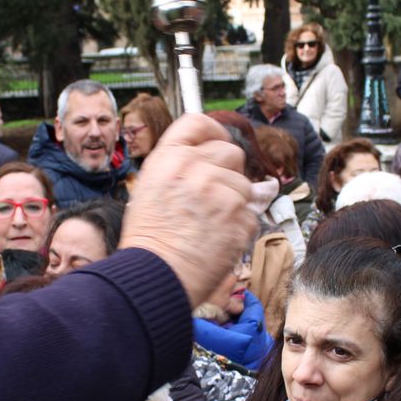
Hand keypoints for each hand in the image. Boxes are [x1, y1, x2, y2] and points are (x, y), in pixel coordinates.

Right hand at [120, 114, 255, 306]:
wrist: (153, 277)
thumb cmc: (149, 242)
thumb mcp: (152, 192)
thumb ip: (186, 172)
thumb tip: (226, 169)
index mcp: (168, 158)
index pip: (198, 123)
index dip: (214, 131)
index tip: (219, 143)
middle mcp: (193, 167)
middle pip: (231, 152)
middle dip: (229, 174)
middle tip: (213, 199)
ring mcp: (218, 190)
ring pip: (245, 186)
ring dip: (235, 205)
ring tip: (209, 227)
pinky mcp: (238, 215)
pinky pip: (251, 214)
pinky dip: (240, 228)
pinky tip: (217, 240)